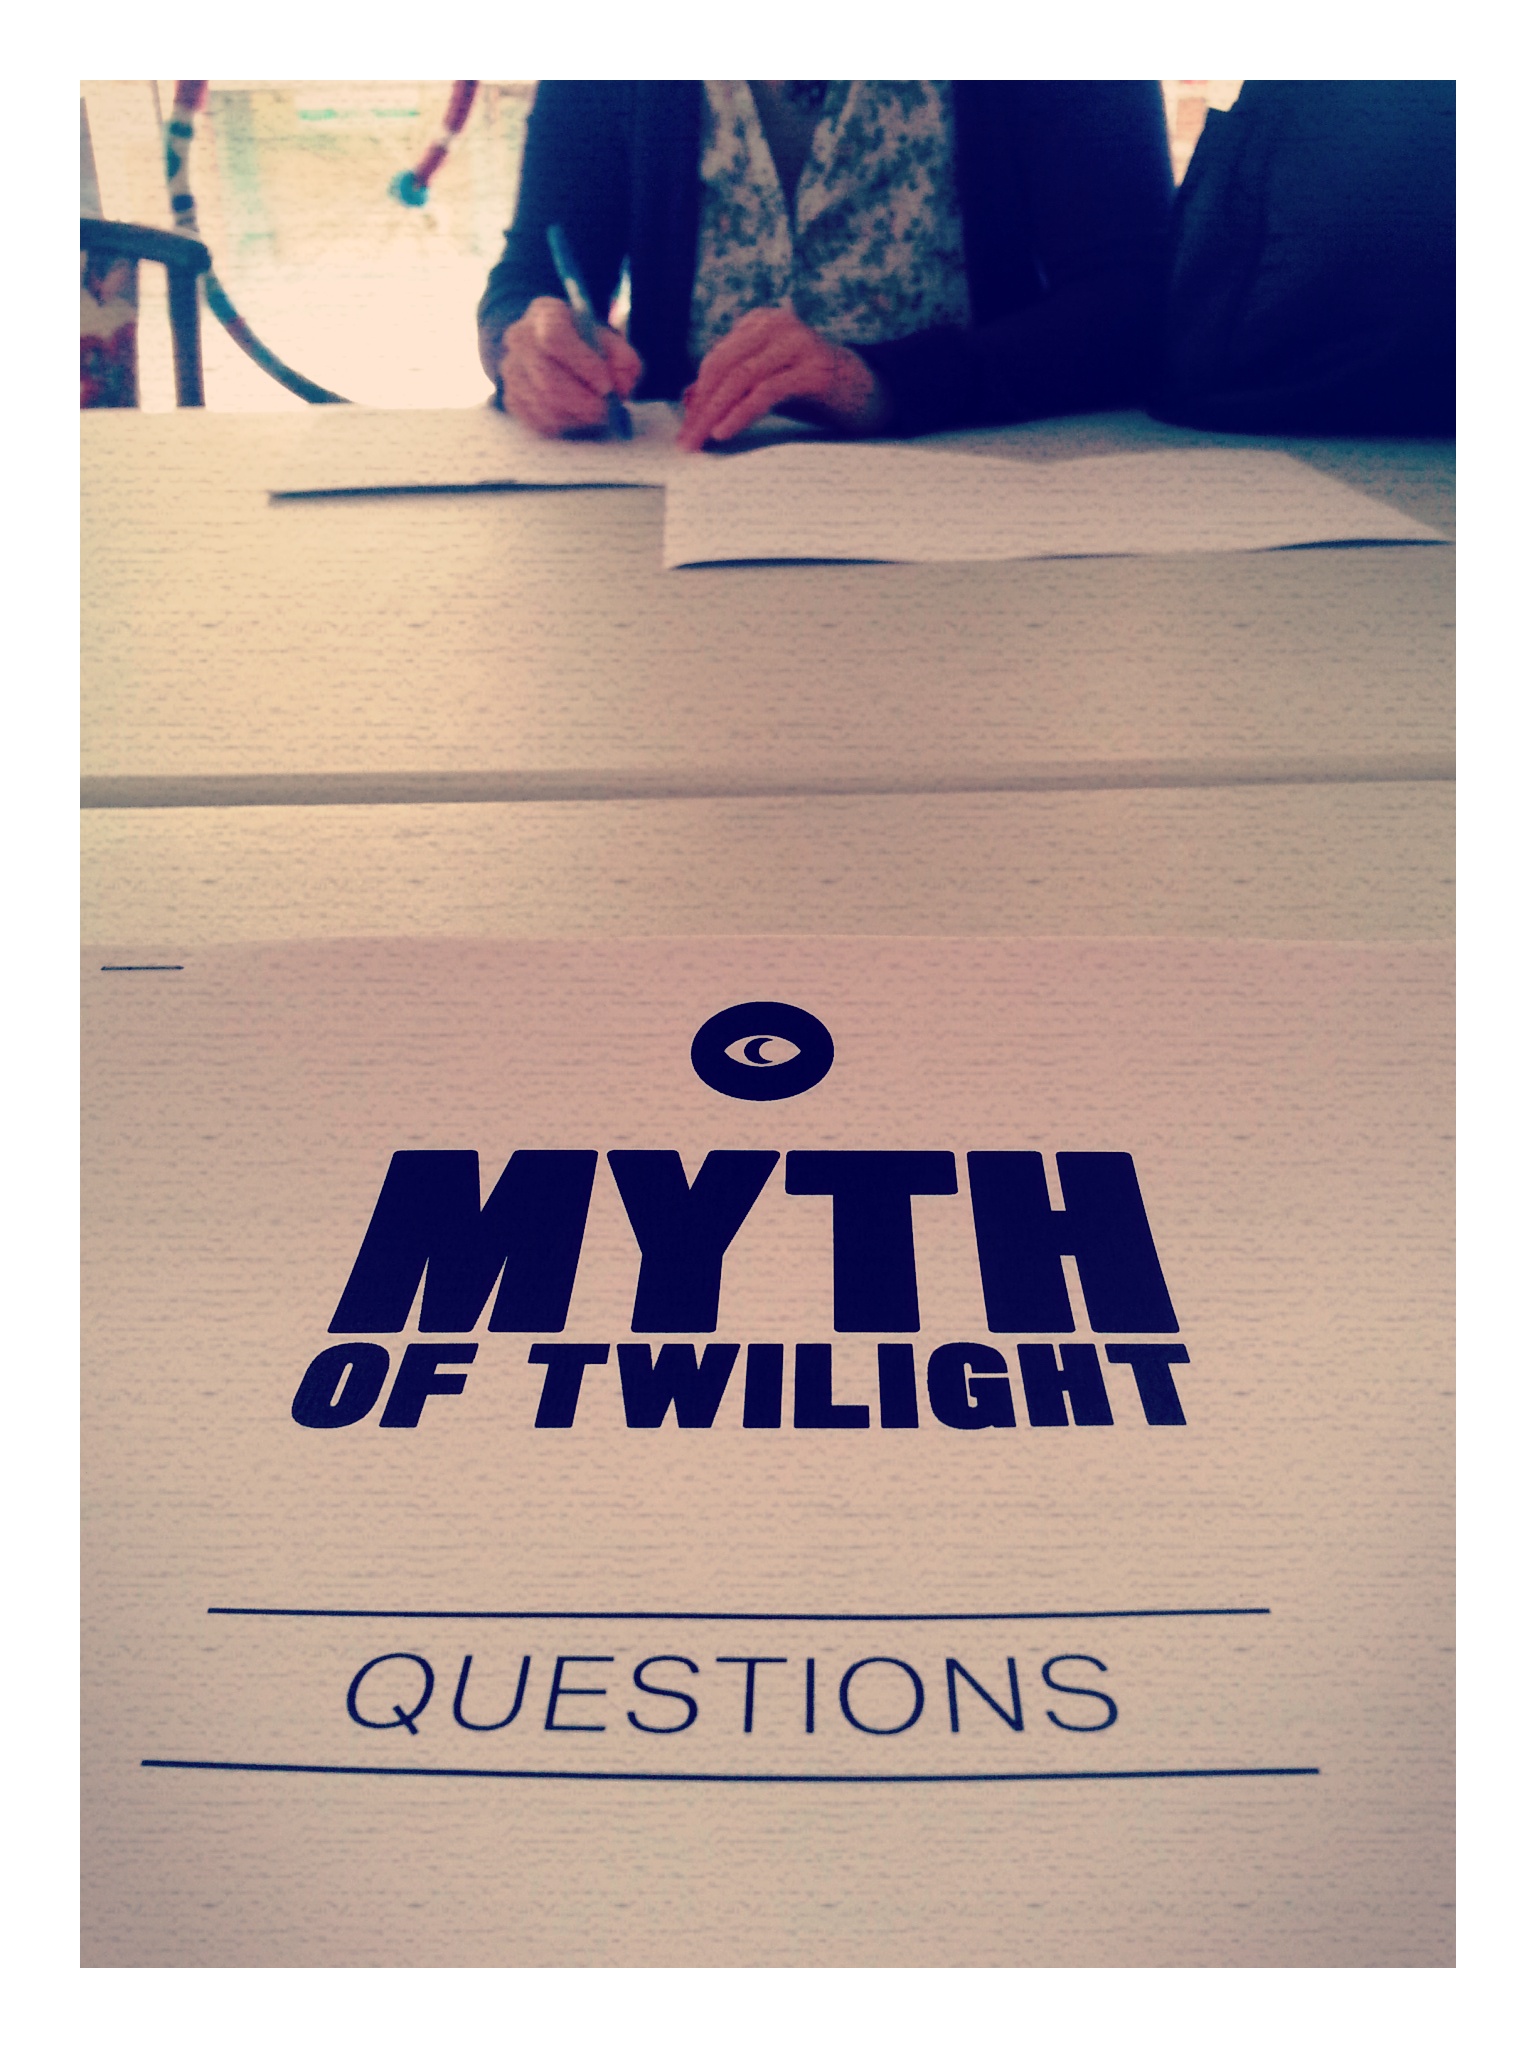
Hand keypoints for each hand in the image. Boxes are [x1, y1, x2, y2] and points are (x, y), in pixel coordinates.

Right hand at [497, 297, 642, 436]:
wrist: (554, 353)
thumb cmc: (587, 346)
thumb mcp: (610, 342)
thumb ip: (623, 359)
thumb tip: (621, 383)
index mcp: (545, 313)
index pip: (554, 337)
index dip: (583, 365)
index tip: (607, 387)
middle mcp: (519, 337)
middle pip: (546, 377)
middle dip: (582, 400)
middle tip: (607, 411)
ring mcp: (511, 369)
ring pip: (542, 403)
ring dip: (575, 415)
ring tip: (596, 414)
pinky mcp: (511, 397)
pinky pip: (537, 420)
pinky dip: (563, 424)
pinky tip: (579, 417)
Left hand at [678, 306, 889, 450]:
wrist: (866, 391)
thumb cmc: (810, 389)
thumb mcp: (765, 383)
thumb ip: (731, 387)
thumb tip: (689, 400)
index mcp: (760, 323)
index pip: (716, 359)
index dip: (697, 395)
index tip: (685, 429)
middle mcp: (777, 325)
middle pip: (724, 367)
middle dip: (701, 407)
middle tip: (686, 442)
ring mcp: (796, 344)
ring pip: (740, 378)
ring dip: (714, 413)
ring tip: (699, 441)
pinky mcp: (812, 368)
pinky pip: (766, 391)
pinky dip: (741, 413)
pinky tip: (725, 432)